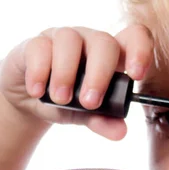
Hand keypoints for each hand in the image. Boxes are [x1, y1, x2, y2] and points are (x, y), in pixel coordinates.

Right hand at [0, 24, 153, 139]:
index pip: (134, 38)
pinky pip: (39, 47)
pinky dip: (39, 72)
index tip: (136, 74)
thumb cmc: (65, 102)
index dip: (140, 50)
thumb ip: (103, 121)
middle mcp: (89, 42)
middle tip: (89, 103)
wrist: (28, 102)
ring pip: (69, 40)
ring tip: (61, 100)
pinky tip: (37, 91)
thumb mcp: (85, 115)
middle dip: (99, 73)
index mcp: (111, 57)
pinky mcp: (35, 44)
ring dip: (66, 73)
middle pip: (104, 42)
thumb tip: (121, 132)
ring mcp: (61, 38)